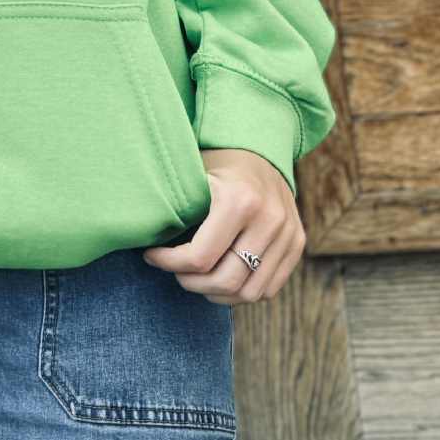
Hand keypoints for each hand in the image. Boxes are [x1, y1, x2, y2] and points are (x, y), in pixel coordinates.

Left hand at [140, 148, 303, 303]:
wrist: (259, 145)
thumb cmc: (215, 161)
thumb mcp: (192, 174)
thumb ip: (175, 207)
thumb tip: (141, 238)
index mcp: (240, 200)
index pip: (200, 258)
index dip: (169, 264)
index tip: (151, 256)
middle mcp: (269, 218)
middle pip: (226, 281)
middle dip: (192, 283)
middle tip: (175, 272)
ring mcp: (288, 233)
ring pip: (249, 292)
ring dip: (217, 294)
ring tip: (197, 279)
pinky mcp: (298, 243)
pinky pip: (269, 289)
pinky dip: (242, 292)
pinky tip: (221, 278)